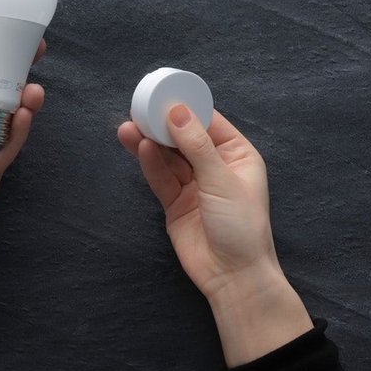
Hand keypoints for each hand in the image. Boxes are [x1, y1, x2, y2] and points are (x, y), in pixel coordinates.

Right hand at [117, 105, 311, 365]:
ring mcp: (194, 185)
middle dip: (163, 123)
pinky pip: (160, 177)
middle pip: (184, 137)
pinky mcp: (175, 202)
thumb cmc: (241, 226)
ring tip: (129, 125)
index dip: (187, 107)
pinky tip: (138, 147)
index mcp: (237, 155)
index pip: (209, 122)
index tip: (164, 93)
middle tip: (140, 107)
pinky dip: (149, 163)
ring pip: (168, 156)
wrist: (232, 277)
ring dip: (150, 141)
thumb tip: (177, 111)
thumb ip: (197, 146)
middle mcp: (215, 166)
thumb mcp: (221, 180)